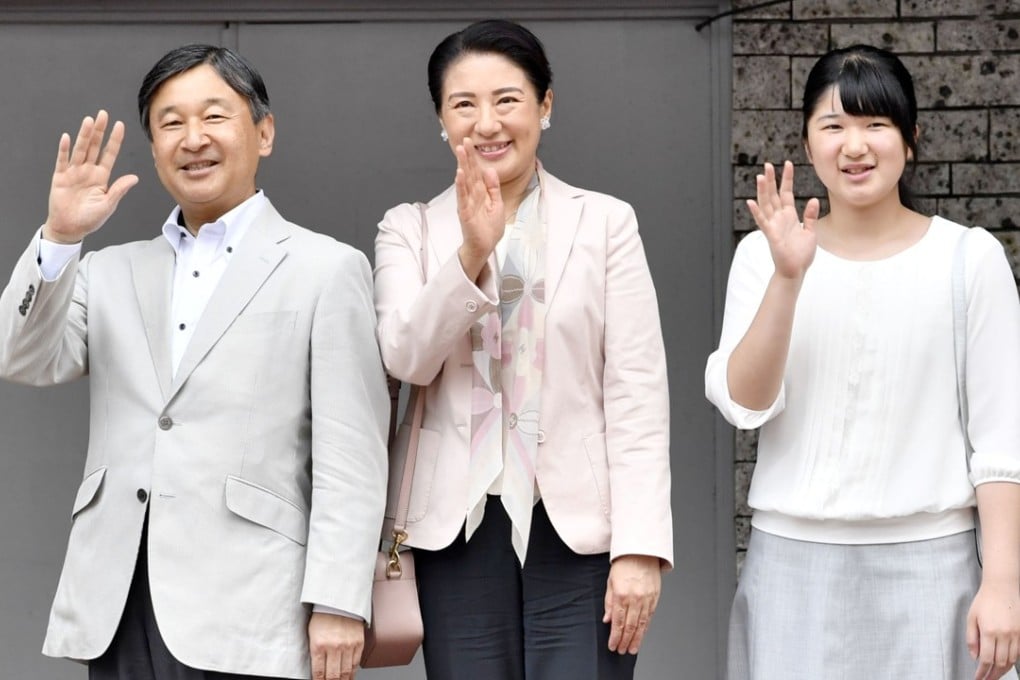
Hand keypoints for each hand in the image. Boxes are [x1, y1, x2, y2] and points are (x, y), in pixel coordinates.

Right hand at [43, 110, 138, 243]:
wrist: (70, 228)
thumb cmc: (90, 218)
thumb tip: (135, 177)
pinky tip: (67, 138)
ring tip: (88, 121)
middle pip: (94, 146)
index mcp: (101, 177)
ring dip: (84, 135)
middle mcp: (88, 171)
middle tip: (103, 114)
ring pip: (80, 150)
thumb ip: (119, 190)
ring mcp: (74, 173)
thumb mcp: (108, 204)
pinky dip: (64, 150)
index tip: (120, 125)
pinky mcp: (60, 177)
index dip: (114, 140)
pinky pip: (62, 161)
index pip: (109, 154)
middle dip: (99, 131)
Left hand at [308, 612, 363, 679]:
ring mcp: (348, 645)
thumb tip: (317, 669)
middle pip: (333, 676)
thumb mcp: (312, 634)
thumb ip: (315, 652)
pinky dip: (352, 672)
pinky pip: (356, 663)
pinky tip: (349, 675)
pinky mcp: (359, 643)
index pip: (319, 673)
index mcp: (319, 645)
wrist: (340, 599)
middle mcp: (334, 647)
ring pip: (346, 672)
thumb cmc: (323, 615)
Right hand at [454, 137, 503, 280]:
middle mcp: (472, 196)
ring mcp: (467, 204)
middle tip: (463, 140)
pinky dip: (461, 186)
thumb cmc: (489, 229)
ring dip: (462, 166)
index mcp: (480, 193)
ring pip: (465, 182)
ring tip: (460, 152)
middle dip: (467, 156)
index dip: (473, 157)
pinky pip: (463, 197)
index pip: (476, 171)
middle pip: (469, 173)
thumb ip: (493, 188)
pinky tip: (459, 174)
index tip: (470, 142)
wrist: (485, 247)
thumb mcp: (497, 204)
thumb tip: (490, 170)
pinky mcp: (465, 213)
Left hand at [603, 554, 660, 654]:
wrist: (641, 550)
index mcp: (621, 595)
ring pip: (641, 624)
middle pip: (630, 626)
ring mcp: (646, 598)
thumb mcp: (610, 581)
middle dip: (625, 641)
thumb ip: (609, 602)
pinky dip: (645, 628)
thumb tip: (607, 619)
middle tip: (622, 650)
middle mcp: (634, 598)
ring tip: (632, 648)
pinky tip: (642, 634)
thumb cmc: (624, 563)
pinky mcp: (655, 597)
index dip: (615, 637)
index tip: (613, 645)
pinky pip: (650, 616)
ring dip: (636, 638)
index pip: (617, 622)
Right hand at [745, 161, 817, 280]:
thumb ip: (810, 216)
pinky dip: (756, 212)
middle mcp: (779, 218)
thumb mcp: (810, 232)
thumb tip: (813, 200)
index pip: (786, 193)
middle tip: (767, 164)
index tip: (787, 164)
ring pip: (766, 204)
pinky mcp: (771, 235)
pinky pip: (762, 221)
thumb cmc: (801, 254)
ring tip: (760, 177)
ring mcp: (774, 226)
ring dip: (763, 191)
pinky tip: (751, 202)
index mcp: (788, 216)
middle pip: (773, 195)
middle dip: (771, 180)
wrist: (796, 270)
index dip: (786, 178)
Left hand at [967, 580, 1019, 679]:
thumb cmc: (985, 601)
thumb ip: (971, 639)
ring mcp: (1015, 634)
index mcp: (989, 631)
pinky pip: (1018, 652)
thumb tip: (974, 657)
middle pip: (1000, 663)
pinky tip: (1006, 664)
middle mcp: (1004, 635)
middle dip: (993, 675)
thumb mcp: (971, 618)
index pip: (986, 659)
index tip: (978, 678)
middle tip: (986, 679)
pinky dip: (1012, 661)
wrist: (1002, 587)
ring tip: (995, 675)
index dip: (982, 672)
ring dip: (1003, 670)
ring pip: (1011, 660)